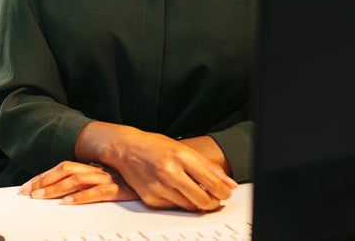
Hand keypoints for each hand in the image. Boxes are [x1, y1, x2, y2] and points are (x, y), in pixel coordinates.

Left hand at [19, 161, 138, 204]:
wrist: (159, 175)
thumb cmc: (131, 181)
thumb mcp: (106, 180)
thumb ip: (88, 182)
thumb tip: (66, 190)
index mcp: (92, 167)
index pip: (61, 168)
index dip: (43, 177)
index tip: (27, 186)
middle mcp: (98, 169)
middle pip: (64, 170)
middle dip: (43, 182)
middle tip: (27, 193)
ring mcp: (109, 178)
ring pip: (76, 180)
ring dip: (56, 189)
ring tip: (41, 197)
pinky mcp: (120, 189)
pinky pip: (98, 192)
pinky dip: (81, 197)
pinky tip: (68, 203)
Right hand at [78, 123, 237, 210]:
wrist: (124, 148)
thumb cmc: (154, 146)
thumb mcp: (184, 149)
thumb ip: (209, 167)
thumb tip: (229, 184)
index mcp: (181, 156)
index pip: (213, 184)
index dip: (223, 192)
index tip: (224, 192)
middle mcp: (169, 172)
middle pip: (204, 200)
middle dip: (213, 202)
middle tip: (213, 197)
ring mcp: (158, 187)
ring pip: (190, 207)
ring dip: (196, 202)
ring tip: (193, 191)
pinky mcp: (150, 198)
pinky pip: (174, 208)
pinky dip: (179, 202)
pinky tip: (175, 190)